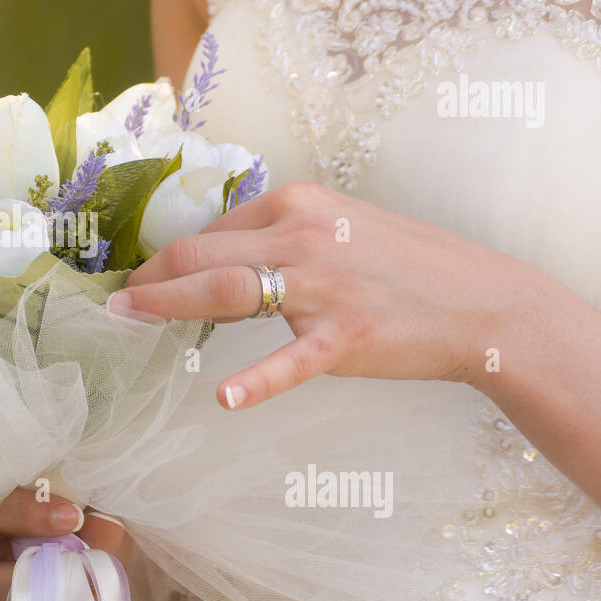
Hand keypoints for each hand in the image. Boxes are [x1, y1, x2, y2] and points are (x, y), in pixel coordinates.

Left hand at [113, 181, 551, 410]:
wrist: (484, 301)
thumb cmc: (407, 267)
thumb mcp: (340, 228)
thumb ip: (282, 236)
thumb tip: (221, 254)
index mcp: (298, 204)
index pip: (211, 231)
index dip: (168, 258)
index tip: (141, 280)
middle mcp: (303, 234)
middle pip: (201, 254)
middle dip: (149, 278)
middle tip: (116, 303)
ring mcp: (325, 285)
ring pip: (226, 289)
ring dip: (166, 303)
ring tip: (127, 319)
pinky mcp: (349, 335)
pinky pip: (294, 359)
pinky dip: (259, 378)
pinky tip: (226, 396)